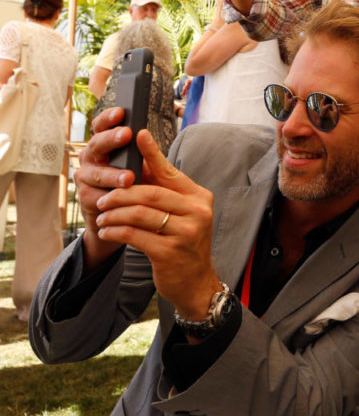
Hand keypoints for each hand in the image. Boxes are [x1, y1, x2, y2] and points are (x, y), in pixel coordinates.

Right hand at [74, 107, 136, 267]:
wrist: (121, 216)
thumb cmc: (134, 183)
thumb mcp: (141, 165)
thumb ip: (141, 151)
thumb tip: (146, 133)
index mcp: (103, 145)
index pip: (101, 127)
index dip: (108, 118)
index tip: (121, 112)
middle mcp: (90, 158)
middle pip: (96, 145)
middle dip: (110, 139)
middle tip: (125, 134)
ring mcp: (85, 178)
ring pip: (95, 173)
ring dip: (111, 174)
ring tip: (129, 177)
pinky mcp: (85, 198)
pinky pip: (94, 196)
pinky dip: (107, 197)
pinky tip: (117, 198)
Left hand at [93, 128, 220, 320]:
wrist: (195, 281)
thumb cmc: (183, 241)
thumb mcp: (182, 213)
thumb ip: (165, 191)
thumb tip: (142, 159)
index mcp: (199, 197)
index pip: (170, 171)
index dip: (152, 153)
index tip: (138, 134)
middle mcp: (197, 212)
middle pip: (150, 193)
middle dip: (120, 194)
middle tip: (102, 198)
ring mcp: (186, 233)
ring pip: (139, 214)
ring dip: (114, 214)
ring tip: (102, 217)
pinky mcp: (170, 252)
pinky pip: (134, 235)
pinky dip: (115, 231)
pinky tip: (106, 231)